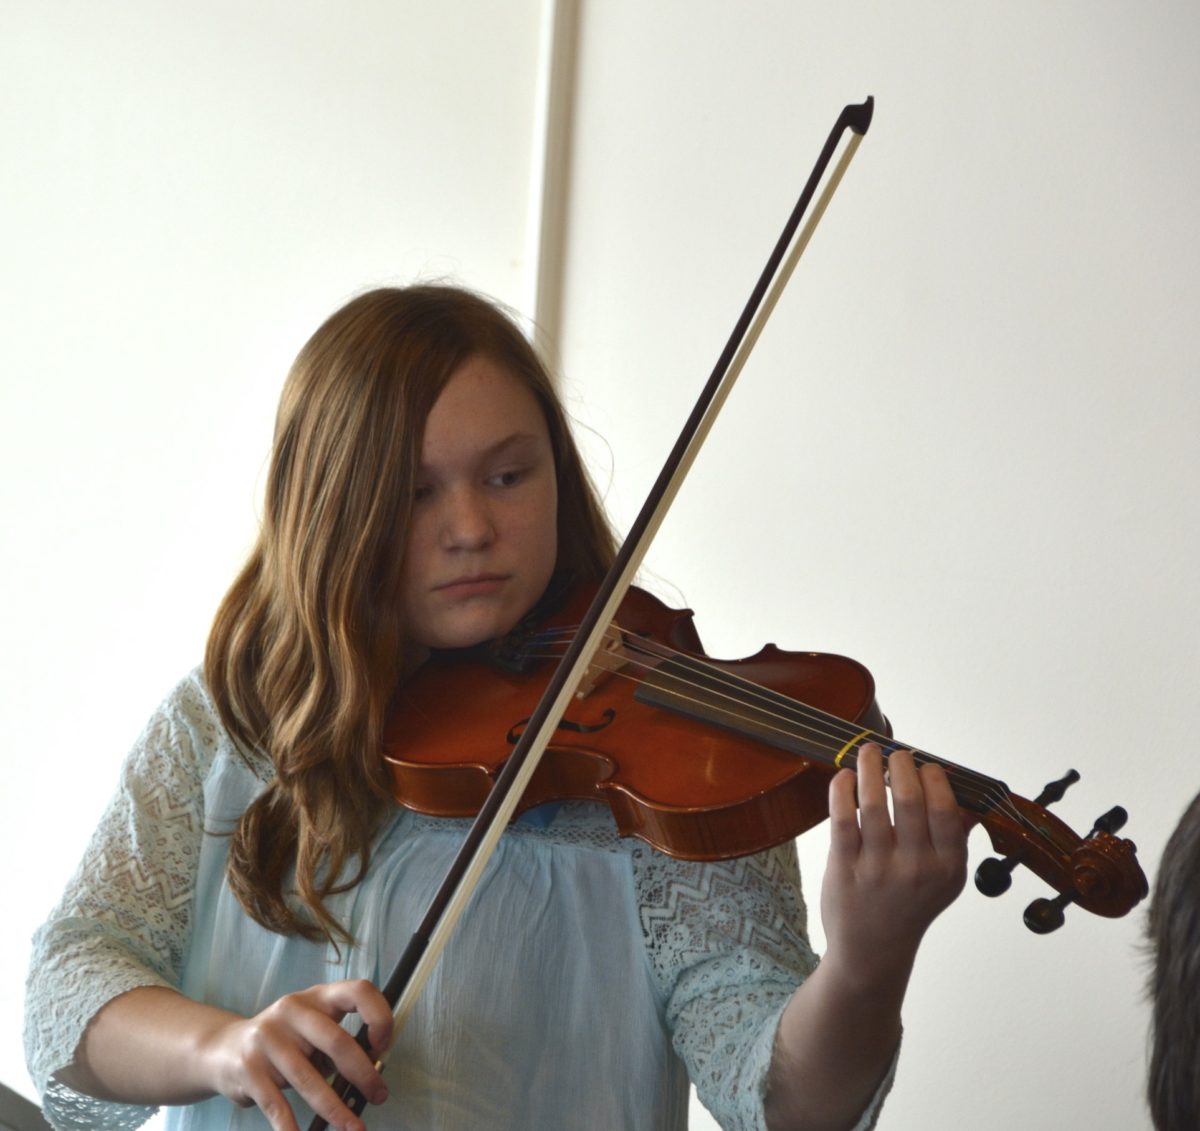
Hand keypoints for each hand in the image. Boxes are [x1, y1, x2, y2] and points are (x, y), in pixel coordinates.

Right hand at [196, 979, 392, 1130]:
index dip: (378, 1016)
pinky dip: (293, 1129)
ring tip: (354, 1127)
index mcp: (317, 996)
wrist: (224, 1049)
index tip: (383, 1046)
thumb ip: (337, 1042)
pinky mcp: (248, 1069)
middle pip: (336, 1041)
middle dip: (363, 1074)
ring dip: (335, 1108)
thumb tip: (372, 1075)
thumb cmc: (285, 1040)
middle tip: (379, 1096)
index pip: (358, 991)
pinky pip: (277, 1105)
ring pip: (309, 1078)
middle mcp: (292, 1010)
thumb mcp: (311, 1028)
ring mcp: (267, 1038)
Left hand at [820, 744, 967, 987]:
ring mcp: (879, 869)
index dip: (935, 778)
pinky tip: (843, 777)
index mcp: (948, 868)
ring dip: (869, 767)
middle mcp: (916, 869)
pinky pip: (843, 817)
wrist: (873, 952)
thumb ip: (957, 838)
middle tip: (894, 752)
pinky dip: (842, 789)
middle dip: (902, 764)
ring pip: (874, 803)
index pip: (947, 810)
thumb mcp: (945, 879)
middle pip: (911, 799)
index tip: (924, 764)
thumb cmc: (909, 907)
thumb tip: (971, 796)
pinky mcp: (845, 867)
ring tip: (867, 753)